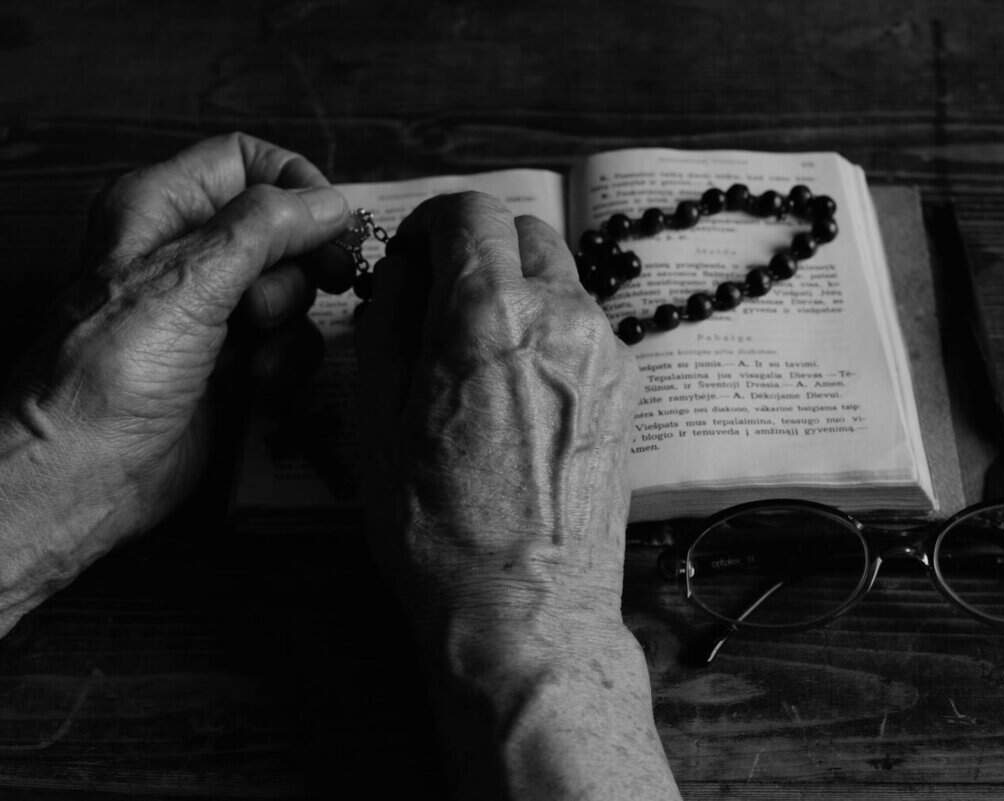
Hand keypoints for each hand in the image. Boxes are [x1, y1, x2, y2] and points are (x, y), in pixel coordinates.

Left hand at [17, 132, 349, 534]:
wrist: (87, 471)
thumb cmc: (110, 373)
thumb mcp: (190, 280)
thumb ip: (266, 228)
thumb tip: (330, 201)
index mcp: (159, 208)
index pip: (245, 161)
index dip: (293, 183)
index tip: (328, 222)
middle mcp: (188, 252)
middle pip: (282, 226)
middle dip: (300, 262)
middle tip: (318, 283)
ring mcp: (211, 309)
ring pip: (293, 287)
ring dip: (290, 320)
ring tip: (255, 347)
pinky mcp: (231, 361)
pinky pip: (289, 342)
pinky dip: (285, 361)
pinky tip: (256, 382)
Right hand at [356, 191, 641, 654]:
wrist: (526, 608)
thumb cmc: (436, 528)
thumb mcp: (374, 416)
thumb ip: (388, 317)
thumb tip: (405, 270)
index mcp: (489, 313)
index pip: (468, 210)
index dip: (428, 225)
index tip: (412, 260)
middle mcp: (561, 316)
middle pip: (521, 232)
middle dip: (476, 252)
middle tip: (442, 306)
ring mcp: (605, 352)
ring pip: (558, 279)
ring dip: (516, 292)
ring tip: (481, 360)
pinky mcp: (628, 388)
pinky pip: (584, 328)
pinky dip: (549, 334)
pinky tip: (522, 396)